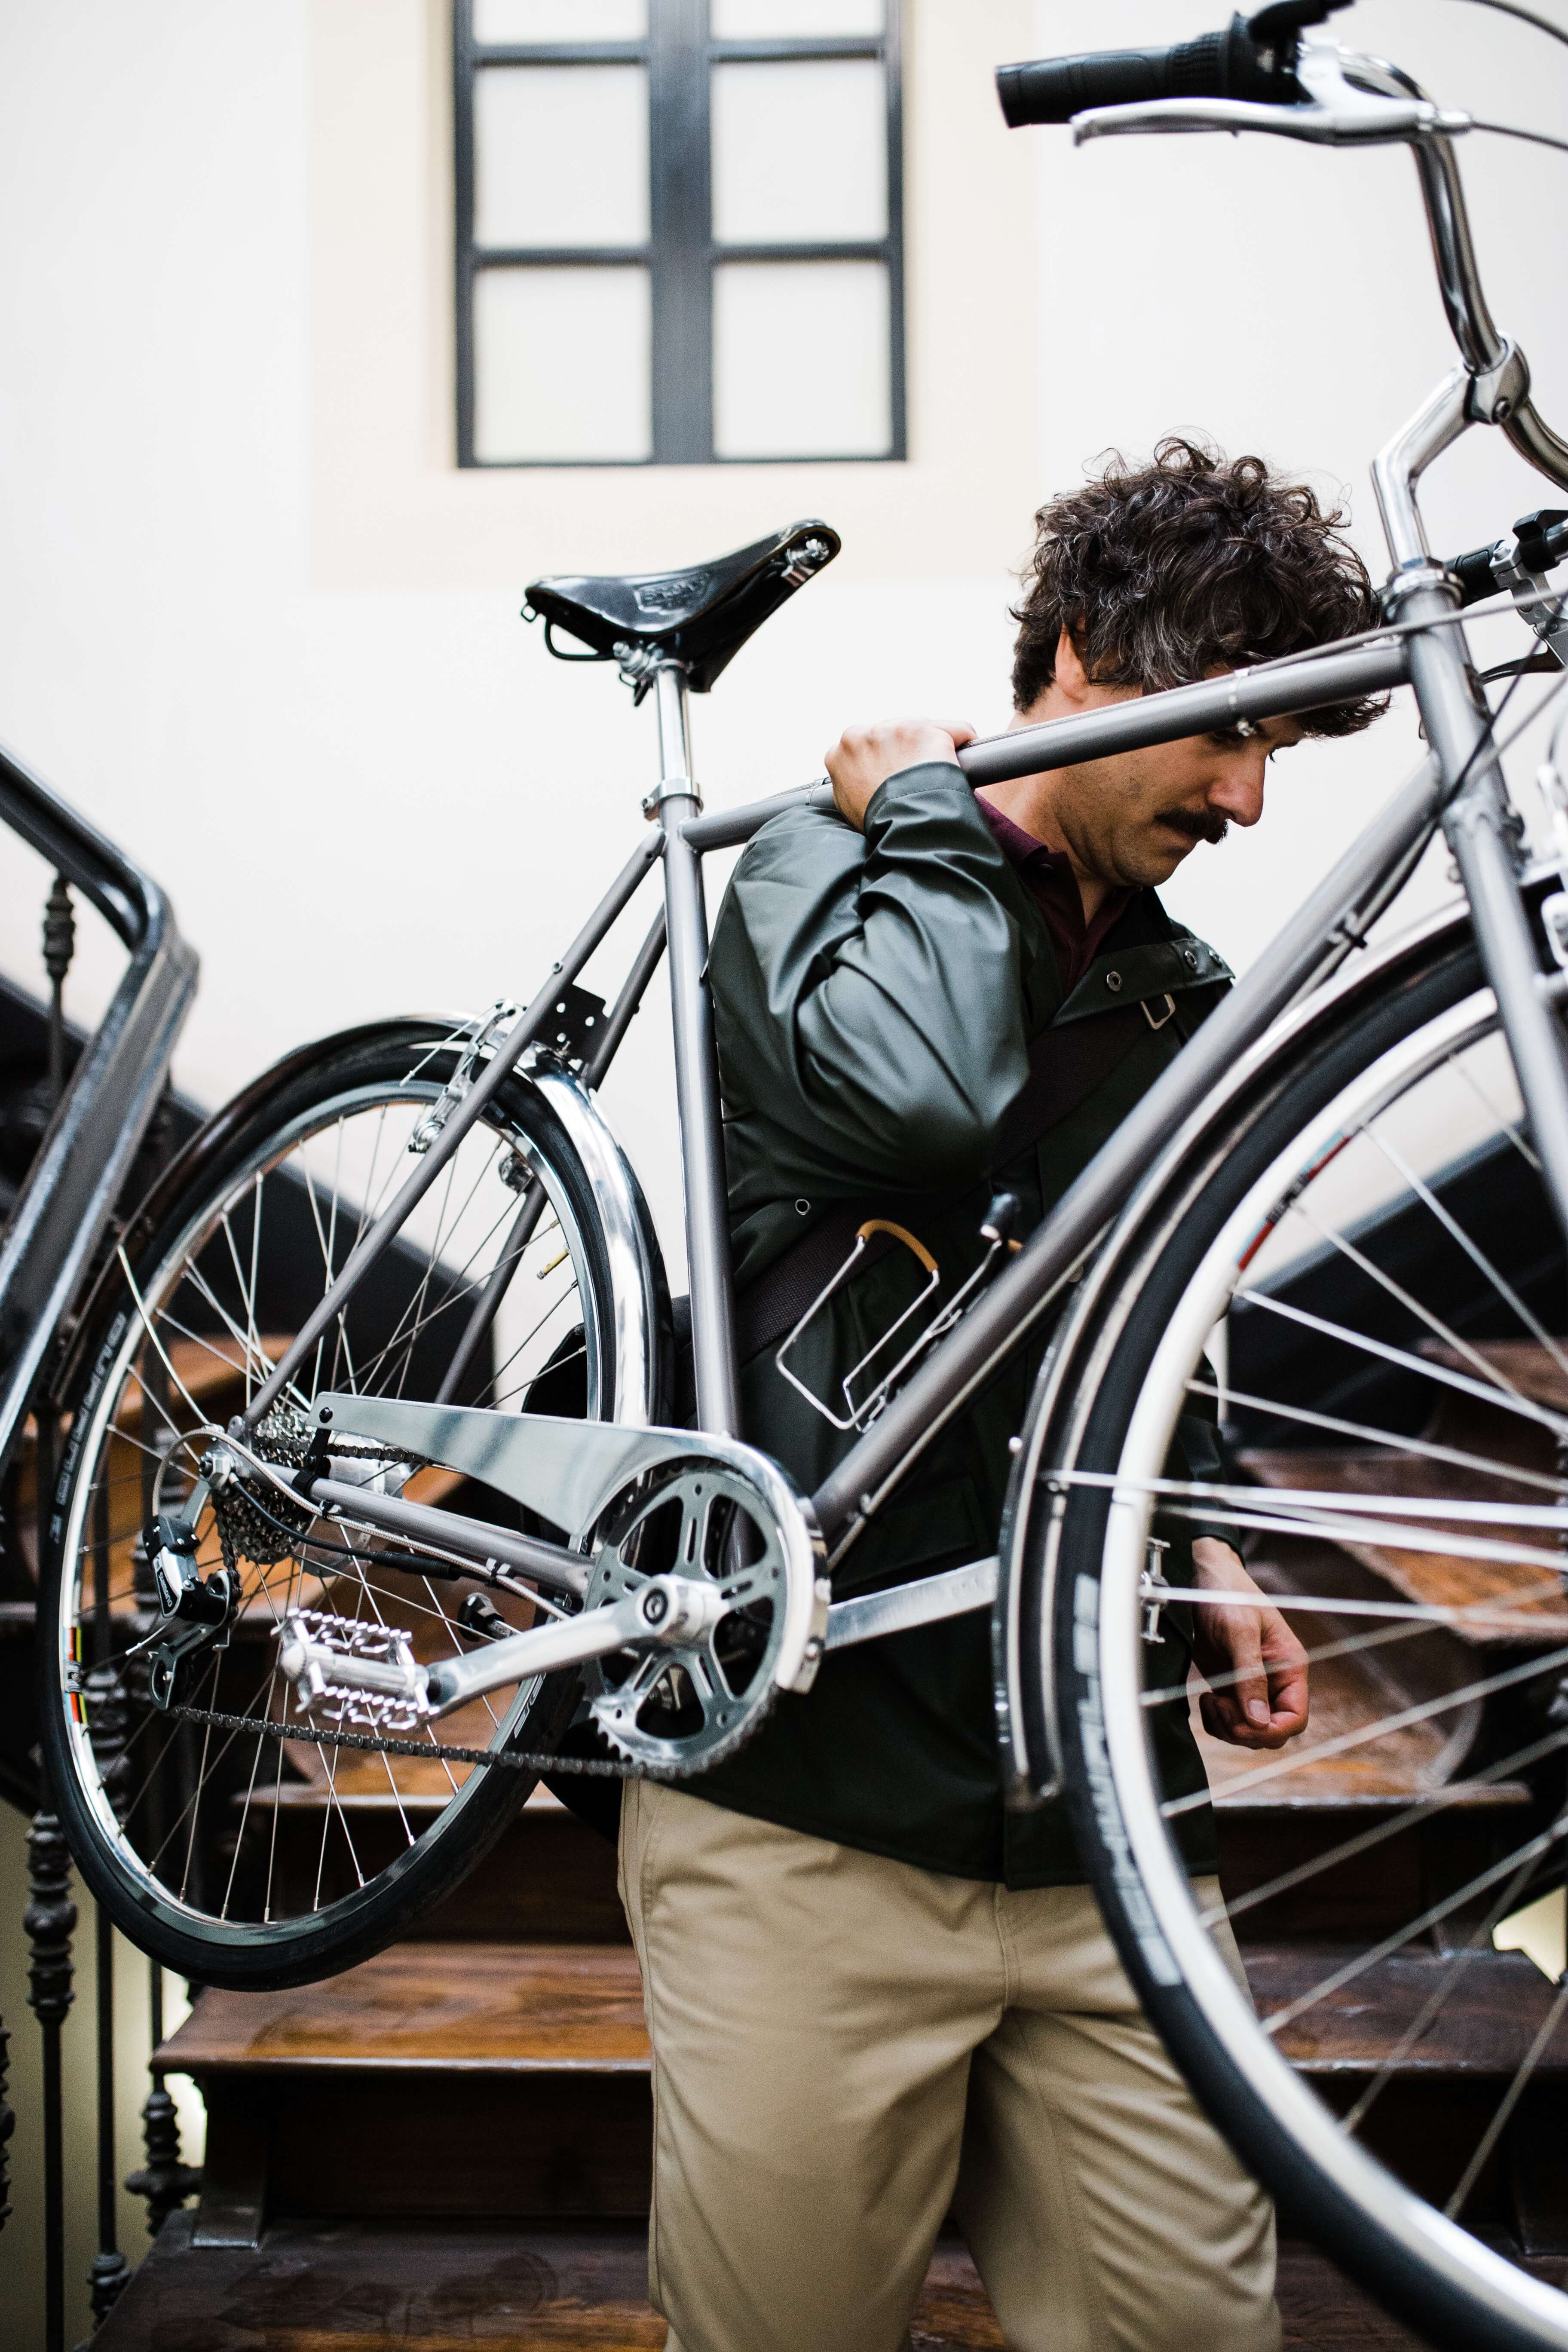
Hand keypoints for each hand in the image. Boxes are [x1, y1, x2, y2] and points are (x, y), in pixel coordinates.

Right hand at [825, 718, 976, 831]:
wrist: (900, 830)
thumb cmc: (878, 824)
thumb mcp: (848, 804)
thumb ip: (850, 782)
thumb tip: (863, 778)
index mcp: (841, 751)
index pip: (868, 744)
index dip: (887, 758)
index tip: (899, 773)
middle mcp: (862, 734)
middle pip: (895, 732)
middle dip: (909, 749)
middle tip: (920, 776)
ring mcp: (893, 729)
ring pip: (925, 728)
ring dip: (933, 747)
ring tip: (940, 772)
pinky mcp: (924, 730)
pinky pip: (957, 730)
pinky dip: (965, 742)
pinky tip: (965, 760)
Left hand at [1188, 1537, 1308, 1750]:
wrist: (1205, 1583)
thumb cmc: (1229, 1597)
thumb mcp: (1240, 1632)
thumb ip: (1250, 1676)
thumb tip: (1258, 1720)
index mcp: (1290, 1668)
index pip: (1295, 1718)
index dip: (1273, 1729)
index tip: (1244, 1721)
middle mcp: (1276, 1683)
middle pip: (1272, 1732)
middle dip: (1245, 1729)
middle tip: (1219, 1706)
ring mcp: (1254, 1688)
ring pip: (1251, 1731)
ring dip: (1228, 1727)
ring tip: (1210, 1701)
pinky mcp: (1233, 1689)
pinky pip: (1231, 1722)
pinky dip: (1217, 1722)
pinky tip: (1206, 1701)